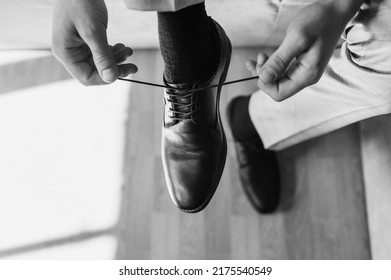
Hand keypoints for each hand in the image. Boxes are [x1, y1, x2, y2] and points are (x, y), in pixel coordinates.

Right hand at [51, 0, 136, 85]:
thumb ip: (102, 56)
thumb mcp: (93, 31)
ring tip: (129, 51)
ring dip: (116, 59)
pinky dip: (112, 51)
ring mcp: (77, 47)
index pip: (86, 78)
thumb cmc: (81, 2)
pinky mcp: (85, 40)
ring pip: (100, 63)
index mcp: (65, 53)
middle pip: (95, 72)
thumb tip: (111, 79)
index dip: (106, 79)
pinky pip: (100, 53)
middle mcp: (70, 53)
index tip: (123, 72)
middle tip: (133, 66)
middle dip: (114, 68)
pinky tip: (122, 47)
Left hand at [247, 0, 363, 100]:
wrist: (335, 10)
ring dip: (266, 70)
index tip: (260, 66)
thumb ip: (280, 61)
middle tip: (260, 57)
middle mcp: (306, 77)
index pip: (279, 93)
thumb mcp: (296, 39)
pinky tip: (265, 57)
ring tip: (261, 56)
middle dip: (264, 76)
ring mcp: (304, 71)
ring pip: (278, 80)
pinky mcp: (301, 64)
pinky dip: (271, 66)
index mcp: (307, 75)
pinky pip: (282, 72)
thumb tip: (264, 78)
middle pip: (278, 88)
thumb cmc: (320, 21)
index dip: (265, 83)